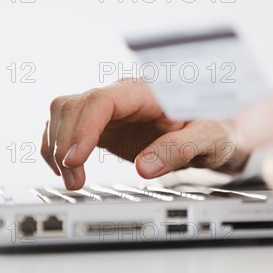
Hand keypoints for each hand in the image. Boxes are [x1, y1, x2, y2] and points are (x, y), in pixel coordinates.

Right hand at [41, 78, 247, 189]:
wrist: (216, 126)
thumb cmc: (216, 127)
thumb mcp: (208, 138)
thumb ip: (179, 149)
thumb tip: (144, 168)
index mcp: (148, 92)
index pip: (102, 100)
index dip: (82, 129)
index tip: (75, 160)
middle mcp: (124, 94)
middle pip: (74, 104)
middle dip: (65, 143)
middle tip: (75, 180)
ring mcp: (112, 108)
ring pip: (64, 112)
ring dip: (57, 146)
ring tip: (73, 180)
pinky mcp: (105, 122)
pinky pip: (66, 124)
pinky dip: (56, 145)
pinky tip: (65, 168)